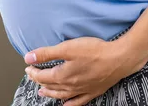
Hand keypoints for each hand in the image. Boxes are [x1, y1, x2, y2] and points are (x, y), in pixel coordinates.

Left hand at [23, 36, 147, 105]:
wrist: (119, 59)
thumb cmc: (95, 51)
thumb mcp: (67, 48)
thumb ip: (46, 53)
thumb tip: (28, 58)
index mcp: (63, 75)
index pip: (43, 76)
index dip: (34, 72)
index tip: (28, 67)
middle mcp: (71, 86)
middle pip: (51, 86)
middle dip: (40, 81)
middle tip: (33, 76)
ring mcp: (82, 90)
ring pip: (62, 95)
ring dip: (50, 93)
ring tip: (43, 92)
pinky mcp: (93, 91)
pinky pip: (78, 101)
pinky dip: (69, 104)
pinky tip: (66, 104)